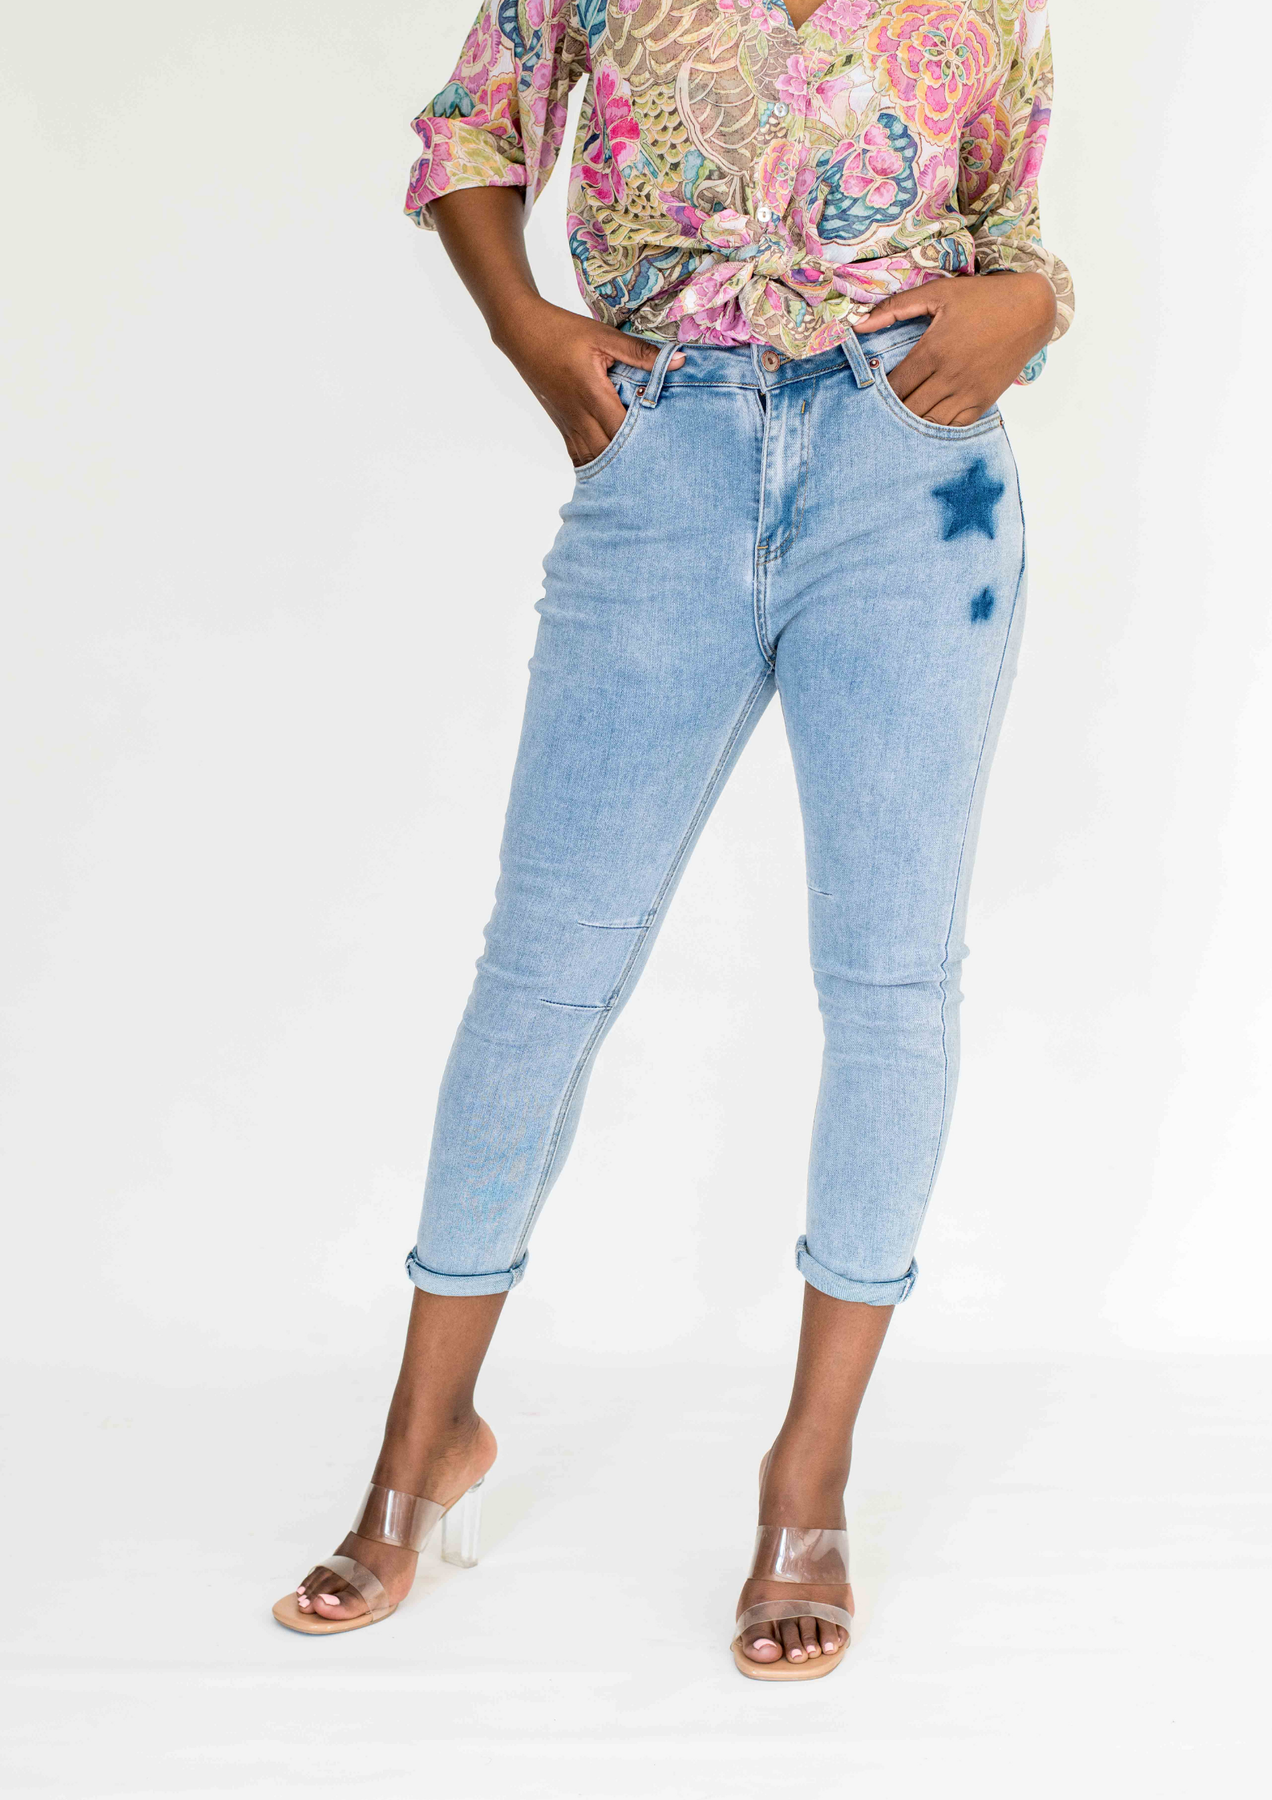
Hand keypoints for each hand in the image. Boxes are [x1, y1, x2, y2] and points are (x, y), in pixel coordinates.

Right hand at [493, 298, 683, 466]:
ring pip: (593, 459)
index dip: (644, 441)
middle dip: (631, 460)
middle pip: (609, 452)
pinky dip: (594, 464)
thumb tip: (678, 361)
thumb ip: (641, 353)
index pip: (623, 429)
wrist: (523, 333)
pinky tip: (608, 474)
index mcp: (593, 395)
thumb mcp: (604, 336)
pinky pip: (578, 454)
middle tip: (657, 465)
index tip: (666, 445)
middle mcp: (580, 415)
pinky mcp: (561, 424)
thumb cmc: (563, 332)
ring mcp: (568, 423)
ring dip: (613, 467)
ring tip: (637, 475)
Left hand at [855, 271, 1055, 425]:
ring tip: (899, 418)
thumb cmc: (982, 299)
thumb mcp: (938, 293)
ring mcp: (968, 392)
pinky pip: (953, 427)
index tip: (868, 392)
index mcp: (934, 350)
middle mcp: (950, 376)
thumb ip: (894, 308)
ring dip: (911, 422)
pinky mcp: (983, 401)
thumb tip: (857, 325)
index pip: (895, 384)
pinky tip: (926, 420)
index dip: (878, 392)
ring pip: (929, 423)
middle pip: (908, 408)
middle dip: (890, 410)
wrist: (1031, 310)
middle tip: (878, 409)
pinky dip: (937, 427)